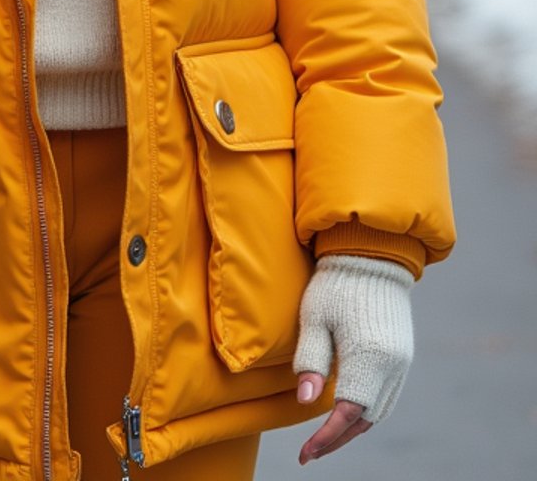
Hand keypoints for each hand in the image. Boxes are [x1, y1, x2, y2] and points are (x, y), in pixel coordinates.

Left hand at [293, 254, 413, 464]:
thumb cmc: (336, 284)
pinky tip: (346, 411)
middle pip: (366, 419)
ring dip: (353, 428)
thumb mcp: (315, 319)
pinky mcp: (403, 355)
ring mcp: (402, 362)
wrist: (372, 255)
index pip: (347, 413)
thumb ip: (311, 361)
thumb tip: (305, 402)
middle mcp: (392, 366)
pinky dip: (367, 410)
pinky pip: (387, 395)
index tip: (305, 453)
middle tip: (311, 451)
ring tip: (326, 438)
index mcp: (369, 357)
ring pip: (379, 411)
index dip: (325, 437)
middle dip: (338, 439)